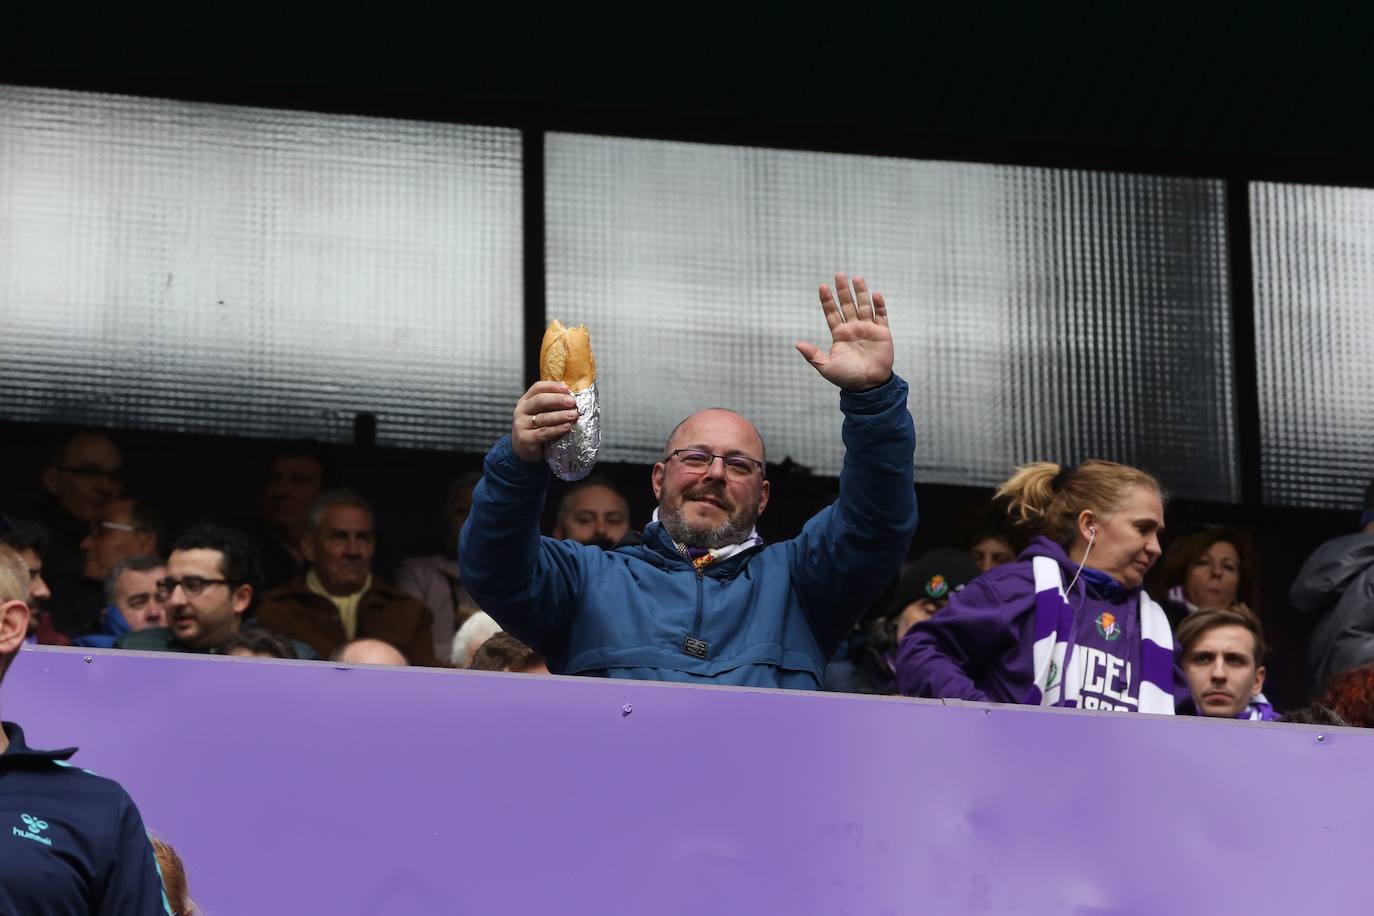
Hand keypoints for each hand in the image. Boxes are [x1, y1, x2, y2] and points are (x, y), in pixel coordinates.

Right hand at [511, 381, 580, 462]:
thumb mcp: (541, 412)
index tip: (567, 388)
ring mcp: (521, 424)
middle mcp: (522, 410)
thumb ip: (552, 403)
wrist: (524, 448)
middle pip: (539, 401)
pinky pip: (543, 433)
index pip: (537, 388)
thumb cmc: (536, 427)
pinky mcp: (525, 439)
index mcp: (526, 400)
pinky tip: (567, 427)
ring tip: (574, 415)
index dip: (552, 386)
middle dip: (558, 400)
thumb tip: (571, 393)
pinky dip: (556, 430)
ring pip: (543, 417)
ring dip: (560, 416)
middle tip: (572, 402)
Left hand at [795, 273, 893, 390]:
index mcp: (839, 334)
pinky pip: (881, 316)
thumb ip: (813, 354)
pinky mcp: (882, 333)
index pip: (832, 313)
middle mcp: (853, 328)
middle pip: (847, 305)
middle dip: (843, 291)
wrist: (869, 386)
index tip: (822, 287)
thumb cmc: (847, 378)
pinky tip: (875, 294)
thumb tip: (797, 344)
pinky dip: (879, 305)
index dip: (827, 301)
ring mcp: (868, 329)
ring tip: (857, 278)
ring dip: (861, 292)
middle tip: (839, 275)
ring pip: (864, 306)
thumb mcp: (826, 367)